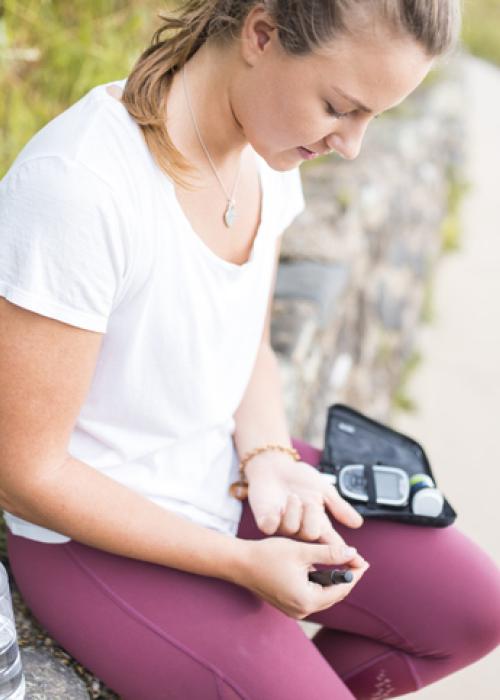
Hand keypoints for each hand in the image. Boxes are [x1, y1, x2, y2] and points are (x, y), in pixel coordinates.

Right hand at [236, 536, 369, 618]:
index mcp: (307, 599)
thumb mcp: (301, 551)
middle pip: (334, 594)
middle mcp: (302, 610)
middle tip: (355, 559)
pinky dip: (320, 582)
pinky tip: (322, 568)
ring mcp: (295, 610)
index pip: (341, 589)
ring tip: (342, 560)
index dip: (354, 573)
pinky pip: (312, 595)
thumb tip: (353, 553)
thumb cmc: (268, 555)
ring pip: (324, 595)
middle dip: (346, 576)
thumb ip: (329, 553)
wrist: (240, 564)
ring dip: (333, 579)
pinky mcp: (289, 605)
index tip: (364, 560)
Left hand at [246, 454, 363, 550]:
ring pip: (292, 528)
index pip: (332, 544)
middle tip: (308, 500)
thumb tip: (358, 524)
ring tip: (292, 496)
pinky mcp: (265, 522)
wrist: (275, 465)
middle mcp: (301, 529)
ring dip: (294, 507)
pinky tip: (276, 507)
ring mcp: (282, 527)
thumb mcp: (324, 490)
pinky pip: (270, 527)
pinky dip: (275, 516)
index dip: (344, 553)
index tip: (358, 561)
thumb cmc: (299, 478)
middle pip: (312, 534)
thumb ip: (339, 506)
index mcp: (317, 523)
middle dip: (312, 514)